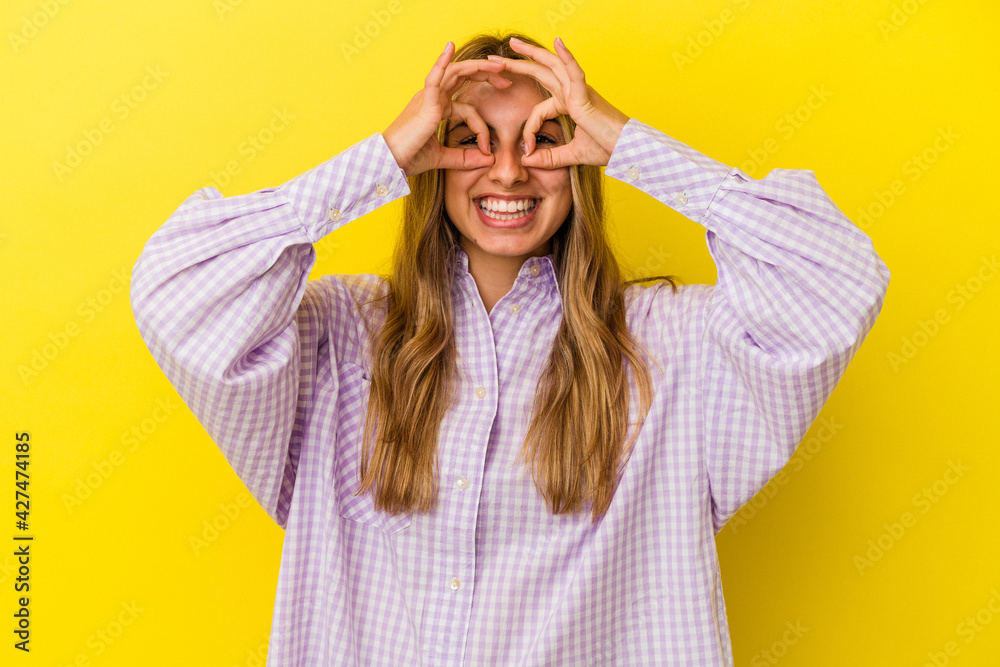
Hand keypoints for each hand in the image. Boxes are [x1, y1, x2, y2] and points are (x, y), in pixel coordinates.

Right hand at [383, 41, 512, 177]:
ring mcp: (428, 97)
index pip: (465, 103)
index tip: (489, 145)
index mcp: (436, 109)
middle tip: (508, 81)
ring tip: (498, 68)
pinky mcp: (425, 103)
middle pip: (463, 78)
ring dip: (478, 68)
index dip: (481, 122)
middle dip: (486, 76)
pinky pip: (435, 77)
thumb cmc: (410, 158)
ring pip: (455, 73)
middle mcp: (432, 98)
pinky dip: (442, 61)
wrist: (391, 163)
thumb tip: (488, 159)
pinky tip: (450, 46)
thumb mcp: (444, 158)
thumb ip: (465, 158)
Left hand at [487, 37, 629, 168]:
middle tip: (496, 59)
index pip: (539, 110)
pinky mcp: (586, 96)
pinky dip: (566, 57)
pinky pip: (574, 72)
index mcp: (570, 105)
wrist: (628, 150)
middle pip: (542, 73)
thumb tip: (527, 160)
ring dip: (532, 53)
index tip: (526, 149)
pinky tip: (558, 43)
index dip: (529, 130)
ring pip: (553, 66)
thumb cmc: (608, 149)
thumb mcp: (573, 155)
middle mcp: (573, 93)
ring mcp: (580, 92)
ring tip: (514, 43)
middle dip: (519, 64)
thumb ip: (551, 158)